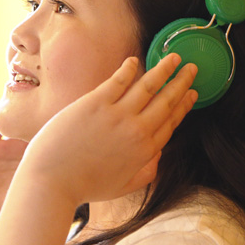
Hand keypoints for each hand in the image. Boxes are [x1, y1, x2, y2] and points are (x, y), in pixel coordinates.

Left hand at [16, 54, 196, 206]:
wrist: (52, 182)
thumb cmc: (84, 186)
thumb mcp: (123, 186)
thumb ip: (146, 173)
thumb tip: (157, 156)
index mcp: (145, 151)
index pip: (171, 121)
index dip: (184, 105)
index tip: (193, 93)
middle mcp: (137, 130)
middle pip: (166, 100)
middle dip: (181, 82)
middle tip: (192, 68)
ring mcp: (117, 115)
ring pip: (149, 86)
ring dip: (164, 69)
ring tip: (174, 57)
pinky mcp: (95, 104)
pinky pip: (118, 81)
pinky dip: (129, 69)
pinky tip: (134, 61)